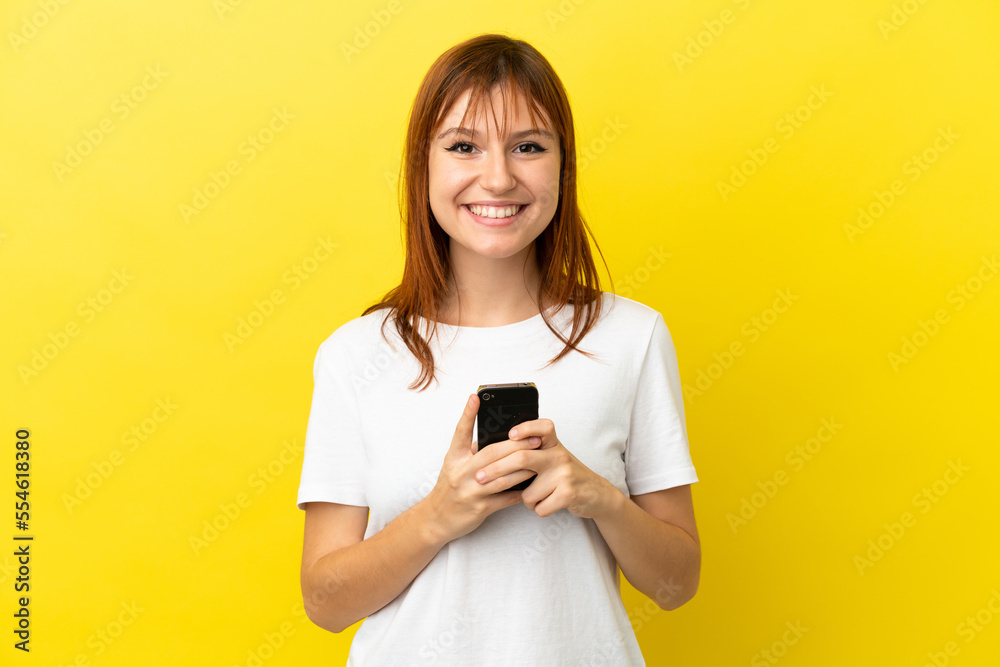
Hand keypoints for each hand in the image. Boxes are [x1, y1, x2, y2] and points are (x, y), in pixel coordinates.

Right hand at [417, 394, 542, 543]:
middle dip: (516, 445)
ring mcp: (470, 491)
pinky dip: (520, 491)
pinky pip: (505, 498)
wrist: (436, 519)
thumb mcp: (454, 465)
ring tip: (538, 459)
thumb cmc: (450, 488)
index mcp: (454, 458)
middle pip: (491, 454)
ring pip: (502, 477)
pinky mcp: (480, 508)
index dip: (467, 414)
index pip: (460, 432)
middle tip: (534, 438)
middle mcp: (460, 472)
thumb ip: (471, 451)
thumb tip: (495, 434)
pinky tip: (531, 485)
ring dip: (523, 468)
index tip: (476, 397)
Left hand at [473, 418, 619, 519]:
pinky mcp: (568, 493)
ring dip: (526, 500)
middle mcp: (559, 455)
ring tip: (538, 496)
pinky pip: (538, 506)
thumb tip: (494, 452)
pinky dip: (538, 509)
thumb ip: (531, 452)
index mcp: (553, 444)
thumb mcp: (552, 457)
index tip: (509, 434)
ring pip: (527, 492)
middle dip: (496, 470)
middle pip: (522, 458)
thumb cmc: (564, 475)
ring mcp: (565, 474)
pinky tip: (548, 503)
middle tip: (479, 478)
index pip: (542, 427)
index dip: (526, 428)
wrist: (596, 494)